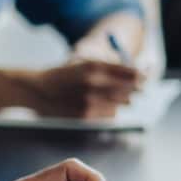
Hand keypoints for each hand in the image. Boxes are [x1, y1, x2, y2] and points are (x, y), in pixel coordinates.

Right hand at [22, 60, 142, 119]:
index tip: (145, 78)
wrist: (35, 89)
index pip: (131, 73)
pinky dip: (109, 111)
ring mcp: (89, 101)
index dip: (142, 76)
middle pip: (130, 90)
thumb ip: (110, 69)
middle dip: (135, 90)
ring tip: (108, 96)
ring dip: (120, 102)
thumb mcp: (85, 64)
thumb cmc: (63, 75)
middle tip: (137, 90)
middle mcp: (93, 83)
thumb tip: (139, 76)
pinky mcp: (85, 116)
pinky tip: (98, 106)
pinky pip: (110, 115)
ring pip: (121, 104)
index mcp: (94, 65)